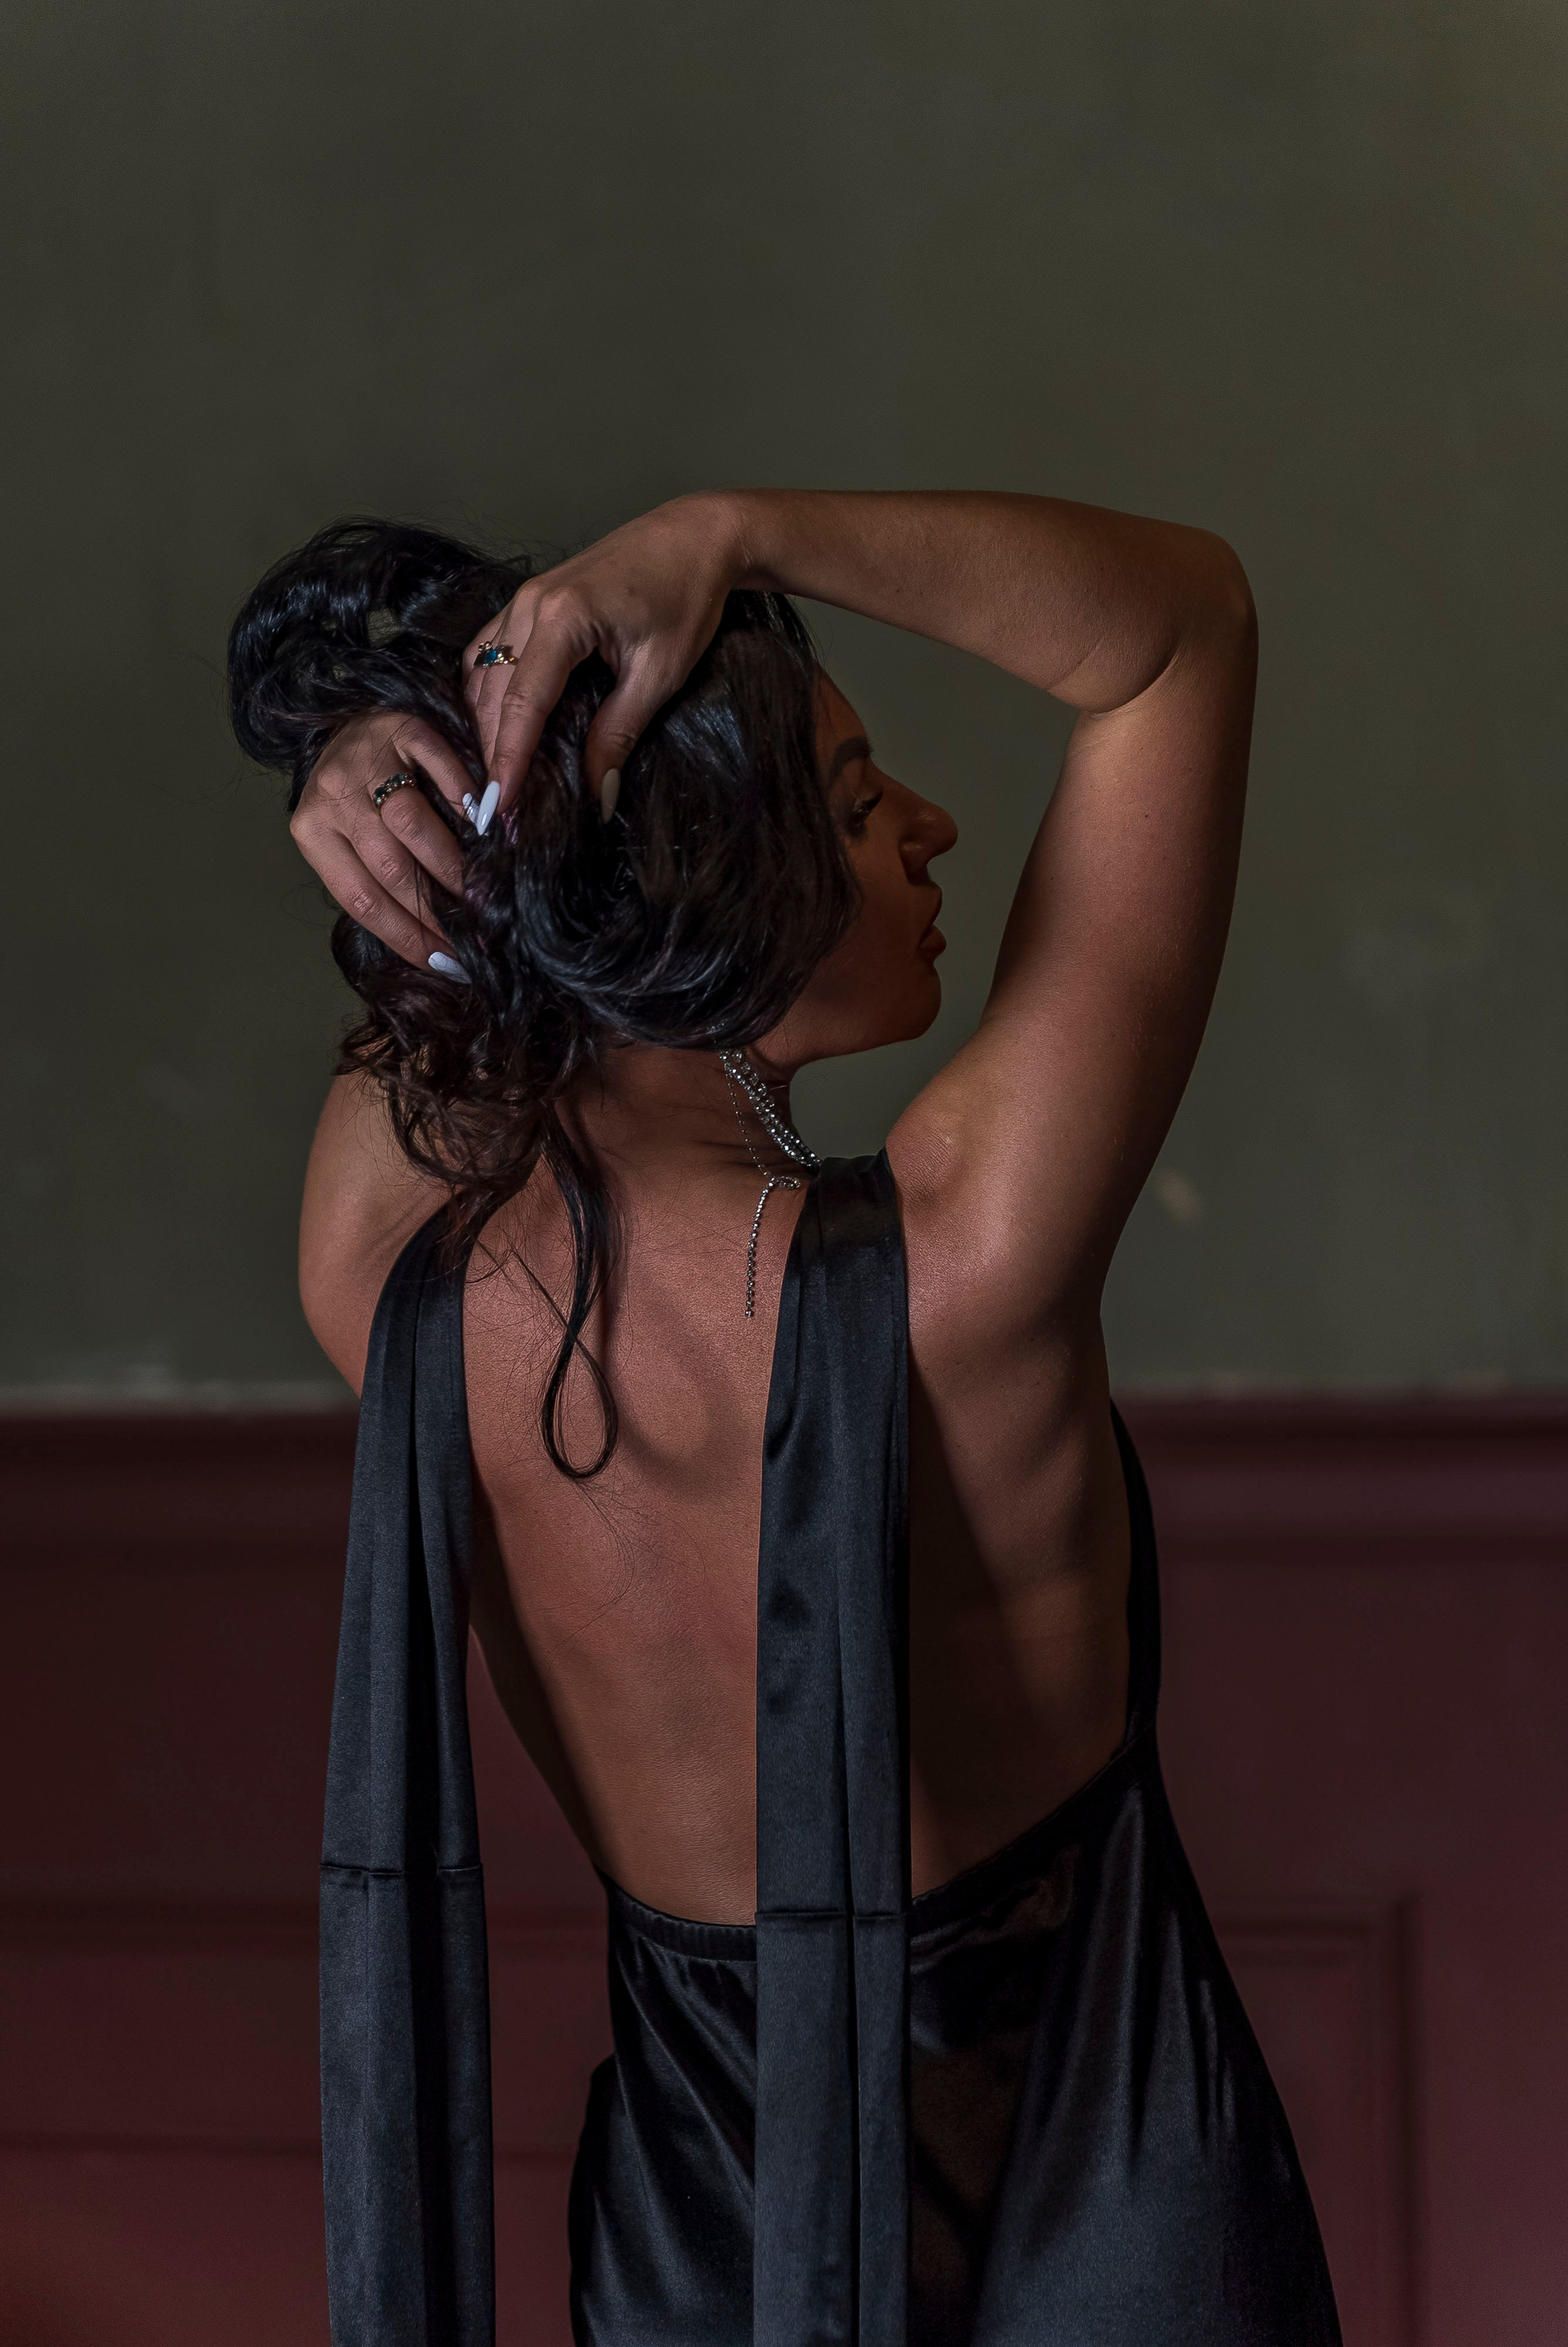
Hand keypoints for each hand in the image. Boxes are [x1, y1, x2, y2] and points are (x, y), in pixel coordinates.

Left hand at [289, 711, 472, 969]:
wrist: (356, 719)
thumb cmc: (359, 791)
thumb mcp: (350, 837)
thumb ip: (377, 878)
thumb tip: (432, 945)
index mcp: (312, 832)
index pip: (360, 898)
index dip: (405, 935)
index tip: (444, 963)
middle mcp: (331, 795)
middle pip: (388, 867)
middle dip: (435, 911)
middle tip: (473, 938)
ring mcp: (364, 758)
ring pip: (411, 826)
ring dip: (452, 868)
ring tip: (479, 897)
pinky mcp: (402, 729)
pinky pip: (441, 771)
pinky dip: (465, 803)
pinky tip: (484, 831)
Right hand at [463, 493, 745, 816]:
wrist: (694, 536)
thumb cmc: (686, 596)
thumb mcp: (660, 674)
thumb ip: (620, 734)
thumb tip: (598, 795)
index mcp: (563, 617)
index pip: (524, 704)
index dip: (509, 761)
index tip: (502, 808)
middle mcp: (530, 604)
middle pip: (494, 694)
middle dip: (493, 754)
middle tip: (497, 810)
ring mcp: (523, 598)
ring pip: (483, 674)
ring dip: (485, 728)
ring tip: (496, 779)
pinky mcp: (528, 600)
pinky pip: (488, 652)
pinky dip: (487, 694)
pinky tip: (496, 728)